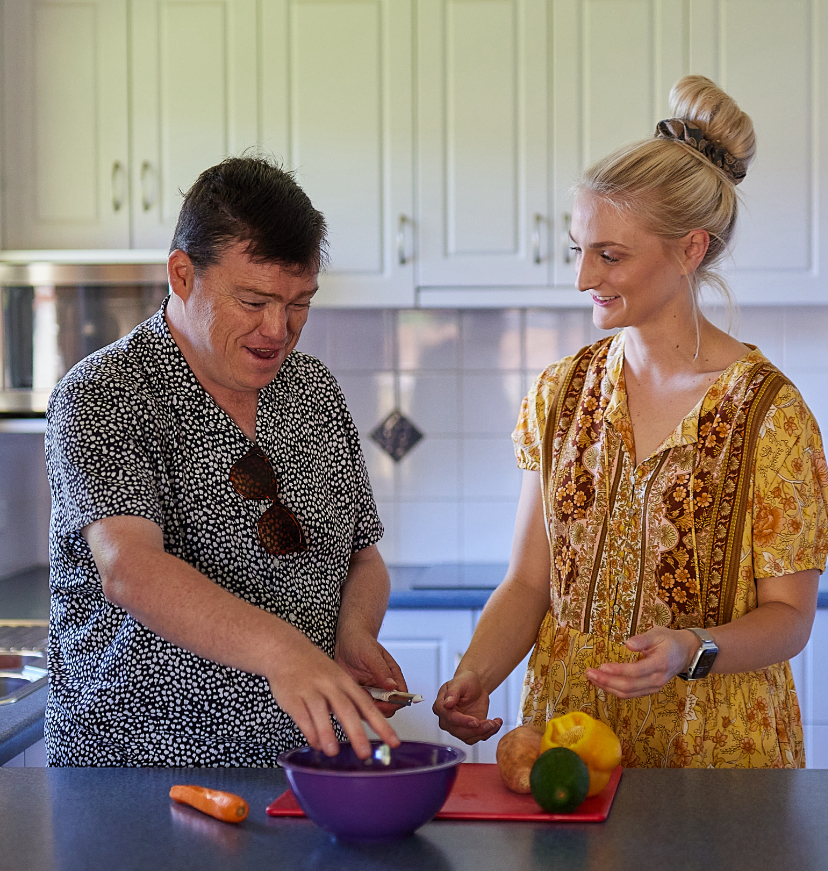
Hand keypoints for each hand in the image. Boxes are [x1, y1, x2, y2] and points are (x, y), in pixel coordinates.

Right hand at [264, 632, 399, 758]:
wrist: (287, 649)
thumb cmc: (316, 668)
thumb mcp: (339, 678)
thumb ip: (352, 701)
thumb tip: (371, 722)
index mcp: (345, 682)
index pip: (367, 705)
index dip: (381, 725)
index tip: (393, 742)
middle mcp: (330, 685)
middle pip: (346, 709)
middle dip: (356, 733)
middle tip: (365, 753)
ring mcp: (311, 690)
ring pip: (321, 712)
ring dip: (328, 733)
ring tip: (333, 752)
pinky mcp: (292, 697)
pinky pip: (302, 716)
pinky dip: (309, 731)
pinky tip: (316, 744)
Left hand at [335, 632, 408, 718]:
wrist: (345, 639)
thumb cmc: (361, 641)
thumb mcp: (371, 653)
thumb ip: (381, 669)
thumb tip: (392, 685)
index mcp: (392, 675)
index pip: (401, 696)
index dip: (394, 703)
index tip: (383, 703)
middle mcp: (383, 685)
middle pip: (388, 707)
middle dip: (378, 709)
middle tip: (367, 701)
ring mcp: (370, 690)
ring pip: (373, 709)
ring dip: (365, 707)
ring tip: (357, 693)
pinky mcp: (358, 693)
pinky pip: (359, 706)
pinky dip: (355, 705)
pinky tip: (350, 694)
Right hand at [433, 670, 502, 743]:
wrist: (475, 687)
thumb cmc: (465, 682)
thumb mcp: (459, 682)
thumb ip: (452, 693)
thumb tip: (446, 704)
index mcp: (441, 706)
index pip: (450, 718)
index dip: (463, 721)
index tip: (476, 721)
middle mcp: (447, 720)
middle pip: (460, 731)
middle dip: (477, 729)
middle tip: (491, 723)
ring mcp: (457, 727)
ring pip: (469, 737)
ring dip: (485, 732)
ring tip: (495, 723)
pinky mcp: (468, 731)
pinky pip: (478, 737)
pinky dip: (488, 733)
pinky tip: (496, 724)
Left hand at [585, 627, 698, 698]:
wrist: (685, 654)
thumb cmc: (669, 641)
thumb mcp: (658, 634)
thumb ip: (643, 639)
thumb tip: (628, 644)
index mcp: (660, 664)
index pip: (637, 671)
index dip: (619, 671)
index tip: (602, 666)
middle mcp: (657, 680)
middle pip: (629, 686)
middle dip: (607, 681)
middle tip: (589, 672)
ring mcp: (653, 687)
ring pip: (628, 693)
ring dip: (607, 687)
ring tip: (591, 677)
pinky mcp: (648, 690)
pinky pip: (630, 694)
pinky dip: (614, 690)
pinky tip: (602, 682)